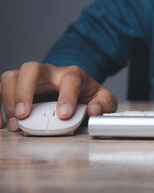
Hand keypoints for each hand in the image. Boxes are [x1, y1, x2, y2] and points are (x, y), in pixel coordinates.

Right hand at [0, 62, 117, 130]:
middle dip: (26, 90)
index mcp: (73, 75)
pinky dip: (0, 106)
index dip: (66, 97)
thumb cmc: (88, 94)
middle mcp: (49, 73)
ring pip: (12, 77)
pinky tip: (3, 122)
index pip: (70, 80)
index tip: (64, 115)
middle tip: (25, 113)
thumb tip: (94, 110)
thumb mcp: (104, 99)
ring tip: (16, 122)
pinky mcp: (18, 88)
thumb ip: (104, 104)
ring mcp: (31, 79)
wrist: (76, 88)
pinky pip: (1, 90)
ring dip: (9, 99)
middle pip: (32, 69)